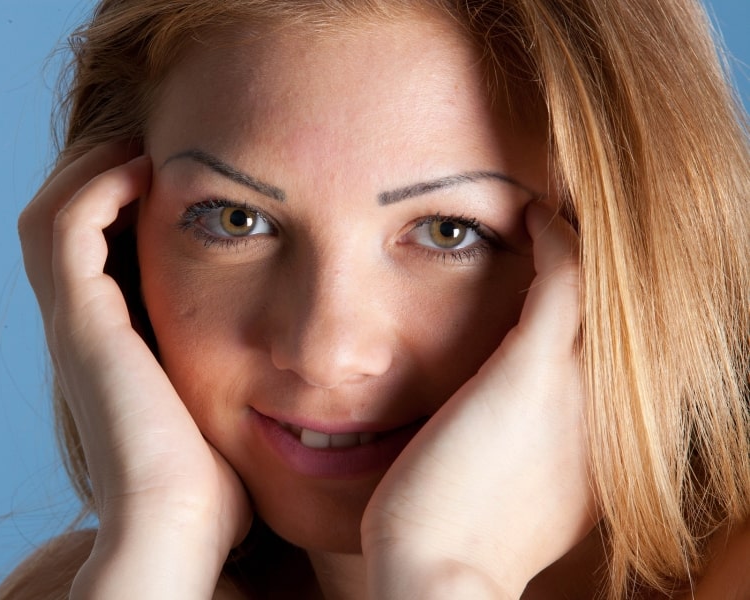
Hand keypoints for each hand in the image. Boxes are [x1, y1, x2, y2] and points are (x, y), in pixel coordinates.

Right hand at [18, 144, 251, 596]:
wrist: (182, 528)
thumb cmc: (216, 487)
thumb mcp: (228, 416)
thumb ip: (243, 381)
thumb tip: (301, 368)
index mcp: (111, 350)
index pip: (99, 254)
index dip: (129, 210)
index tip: (186, 181)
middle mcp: (82, 331)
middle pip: (66, 227)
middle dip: (108, 181)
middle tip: (161, 151)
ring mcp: (74, 325)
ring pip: (52, 215)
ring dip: (98, 172)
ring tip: (153, 149)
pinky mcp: (80, 321)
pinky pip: (67, 226)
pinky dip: (100, 187)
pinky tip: (155, 171)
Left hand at [361, 201, 594, 598]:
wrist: (438, 571)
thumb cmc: (454, 538)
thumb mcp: (513, 496)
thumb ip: (525, 454)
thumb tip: (498, 429)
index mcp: (602, 448)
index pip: (615, 359)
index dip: (601, 315)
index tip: (567, 281)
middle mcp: (607, 415)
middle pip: (626, 318)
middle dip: (606, 271)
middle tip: (574, 226)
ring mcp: (580, 390)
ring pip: (608, 290)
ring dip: (584, 245)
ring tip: (555, 213)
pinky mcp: (533, 369)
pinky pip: (565, 278)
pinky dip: (554, 237)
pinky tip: (531, 212)